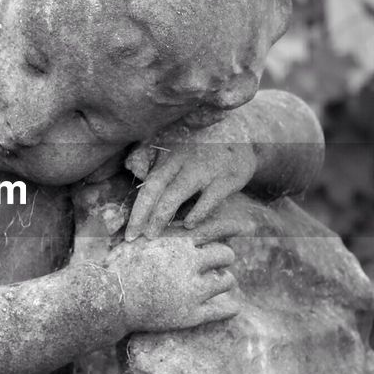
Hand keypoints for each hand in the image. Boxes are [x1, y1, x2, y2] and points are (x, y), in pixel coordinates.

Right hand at [100, 219, 245, 332]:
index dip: (233, 227)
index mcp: (178, 242)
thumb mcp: (141, 238)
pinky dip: (230, 307)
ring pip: (227, 281)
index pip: (216, 228)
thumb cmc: (119, 266)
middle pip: (226, 254)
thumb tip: (179, 224)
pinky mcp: (191, 314)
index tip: (245, 227)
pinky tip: (232, 307)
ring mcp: (192, 289)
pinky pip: (224, 309)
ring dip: (225, 281)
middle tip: (217, 264)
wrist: (109, 298)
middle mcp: (190, 262)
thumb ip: (163, 231)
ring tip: (217, 284)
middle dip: (223, 258)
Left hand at [123, 116, 256, 240]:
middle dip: (142, 216)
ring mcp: (205, 169)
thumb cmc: (204, 149)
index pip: (148, 184)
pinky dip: (197, 213)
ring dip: (161, 216)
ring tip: (153, 235)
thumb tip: (130, 166)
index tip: (128, 230)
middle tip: (133, 238)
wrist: (245, 136)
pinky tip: (189, 225)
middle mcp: (185, 160)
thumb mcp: (179, 147)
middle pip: (156, 189)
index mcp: (171, 156)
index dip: (137, 208)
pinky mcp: (227, 178)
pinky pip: (208, 199)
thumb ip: (153, 156)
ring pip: (176, 194)